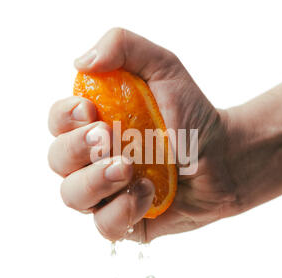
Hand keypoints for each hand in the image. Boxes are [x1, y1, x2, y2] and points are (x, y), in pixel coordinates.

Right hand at [48, 28, 238, 241]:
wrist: (224, 157)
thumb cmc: (192, 114)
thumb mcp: (164, 69)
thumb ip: (124, 48)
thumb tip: (81, 62)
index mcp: (95, 124)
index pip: (58, 122)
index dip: (64, 118)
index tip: (91, 111)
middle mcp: (93, 160)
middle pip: (57, 161)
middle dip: (78, 150)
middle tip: (110, 138)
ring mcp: (106, 192)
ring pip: (73, 197)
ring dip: (98, 181)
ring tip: (130, 167)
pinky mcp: (124, 220)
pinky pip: (105, 225)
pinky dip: (124, 210)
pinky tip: (150, 192)